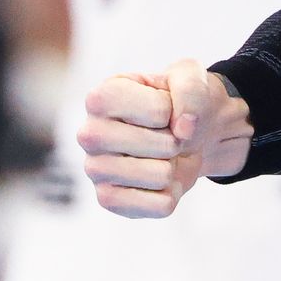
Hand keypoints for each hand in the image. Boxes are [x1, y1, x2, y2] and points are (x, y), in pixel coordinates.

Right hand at [79, 59, 252, 218]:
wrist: (186, 131)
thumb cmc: (179, 100)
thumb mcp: (190, 75)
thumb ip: (190, 89)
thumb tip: (184, 129)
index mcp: (102, 96)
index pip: (158, 112)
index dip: (174, 111)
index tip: (165, 108)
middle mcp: (89, 133)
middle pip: (159, 146)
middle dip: (176, 141)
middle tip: (165, 135)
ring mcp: (95, 169)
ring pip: (161, 177)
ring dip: (174, 166)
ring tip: (160, 155)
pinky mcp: (108, 200)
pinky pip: (161, 205)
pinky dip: (173, 191)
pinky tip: (157, 178)